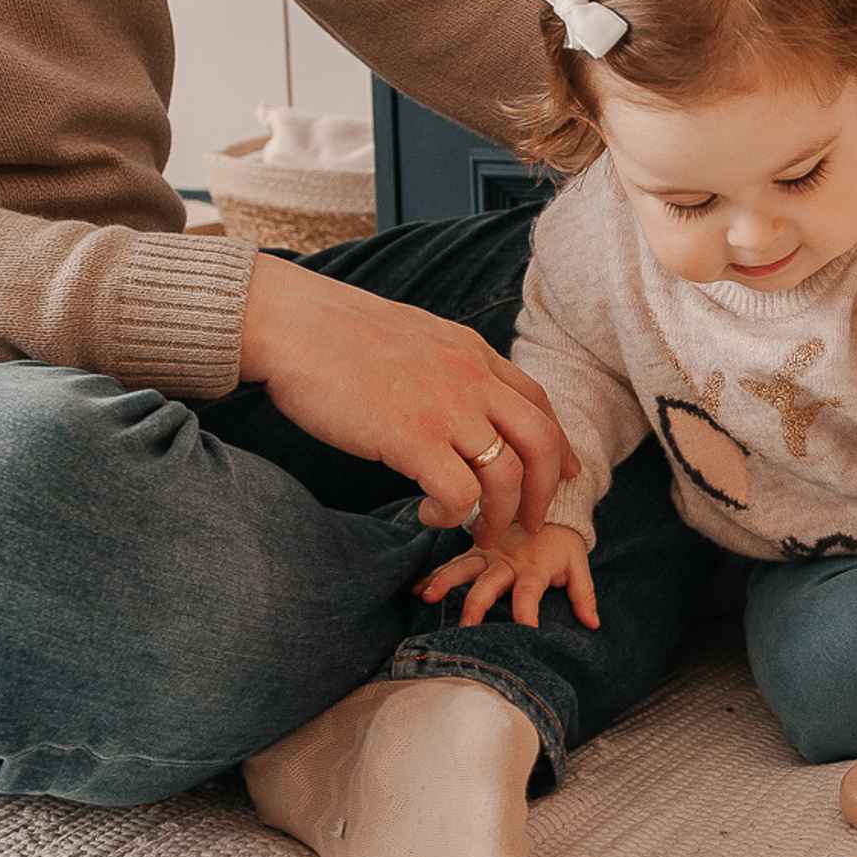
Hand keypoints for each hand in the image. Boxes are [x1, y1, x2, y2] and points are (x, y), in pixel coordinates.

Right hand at [238, 251, 577, 546]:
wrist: (292, 323)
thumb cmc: (336, 334)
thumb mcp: (415, 337)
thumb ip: (445, 365)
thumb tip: (453, 395)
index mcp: (473, 353)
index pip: (538, 402)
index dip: (558, 443)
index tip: (564, 472)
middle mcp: (472, 379)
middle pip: (541, 442)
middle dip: (545, 490)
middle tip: (532, 521)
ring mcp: (446, 408)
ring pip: (508, 476)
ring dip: (501, 515)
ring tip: (482, 533)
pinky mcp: (412, 437)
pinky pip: (460, 494)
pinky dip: (453, 515)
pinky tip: (431, 514)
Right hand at [418, 521, 598, 629]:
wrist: (546, 504)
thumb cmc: (562, 542)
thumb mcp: (579, 564)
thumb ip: (584, 595)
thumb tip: (593, 624)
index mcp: (534, 567)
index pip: (529, 594)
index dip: (527, 614)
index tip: (525, 635)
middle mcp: (507, 561)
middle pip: (488, 584)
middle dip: (476, 604)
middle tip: (465, 625)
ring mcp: (487, 554)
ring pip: (462, 569)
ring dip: (444, 582)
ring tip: (426, 596)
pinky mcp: (474, 551)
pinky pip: (451, 563)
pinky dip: (433, 575)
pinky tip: (416, 589)